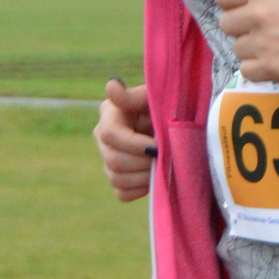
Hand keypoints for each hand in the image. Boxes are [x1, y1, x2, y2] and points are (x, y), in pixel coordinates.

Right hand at [93, 78, 154, 200]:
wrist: (175, 126)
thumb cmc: (166, 106)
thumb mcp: (154, 97)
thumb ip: (134, 94)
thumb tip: (111, 86)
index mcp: (110, 114)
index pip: (109, 134)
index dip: (134, 144)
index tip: (157, 146)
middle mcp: (103, 138)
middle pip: (113, 160)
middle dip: (143, 163)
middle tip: (164, 158)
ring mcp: (107, 160)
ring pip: (116, 178)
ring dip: (144, 177)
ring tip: (162, 167)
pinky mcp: (117, 178)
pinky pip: (122, 193)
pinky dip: (140, 189)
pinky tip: (155, 177)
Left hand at [216, 0, 278, 87]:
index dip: (231, 4)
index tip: (244, 10)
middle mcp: (258, 14)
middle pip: (226, 24)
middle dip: (241, 28)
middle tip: (265, 30)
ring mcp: (262, 42)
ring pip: (237, 48)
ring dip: (252, 49)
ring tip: (277, 46)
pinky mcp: (269, 67)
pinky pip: (246, 70)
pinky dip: (258, 69)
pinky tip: (276, 61)